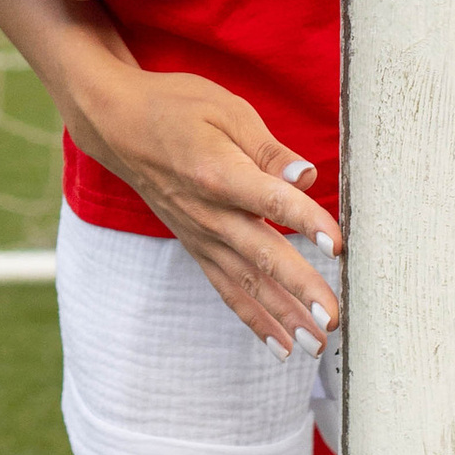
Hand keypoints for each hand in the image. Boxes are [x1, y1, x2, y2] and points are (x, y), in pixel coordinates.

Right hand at [64, 55, 343, 354]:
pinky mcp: (196, 247)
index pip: (269, 200)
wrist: (117, 126)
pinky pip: (226, 290)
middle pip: (260, 255)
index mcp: (217, 171)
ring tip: (315, 346)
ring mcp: (200, 235)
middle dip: (298, 289)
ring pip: (246, 284)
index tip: (337, 244)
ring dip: (282, 316)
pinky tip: (282, 345)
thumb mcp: (226, 111)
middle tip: (331, 318)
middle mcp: (208, 212)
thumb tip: (308, 175)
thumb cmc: (177, 108)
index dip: (305, 221)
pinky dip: (253, 320)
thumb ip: (269, 150)